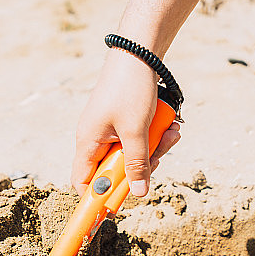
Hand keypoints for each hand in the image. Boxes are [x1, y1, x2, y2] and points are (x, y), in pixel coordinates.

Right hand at [71, 50, 181, 196]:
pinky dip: (156, 135)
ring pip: (132, 155)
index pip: (83, 182)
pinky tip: (171, 125)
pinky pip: (141, 139)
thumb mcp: (136, 131)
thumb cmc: (130, 88)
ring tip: (171, 133)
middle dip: (141, 167)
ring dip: (155, 149)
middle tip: (158, 158)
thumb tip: (138, 193)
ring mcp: (111, 130)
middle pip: (115, 171)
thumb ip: (136, 164)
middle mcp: (96, 138)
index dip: (99, 196)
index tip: (119, 204)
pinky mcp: (125, 121)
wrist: (139, 51)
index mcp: (88, 142)